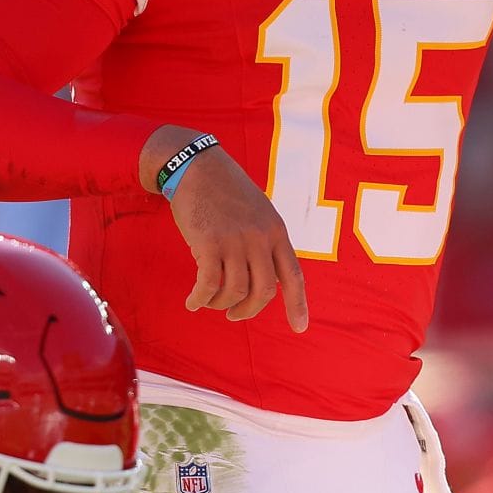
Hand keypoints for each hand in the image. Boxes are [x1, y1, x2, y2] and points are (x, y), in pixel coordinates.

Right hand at [143, 128, 308, 332]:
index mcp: (276, 232)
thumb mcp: (258, 212)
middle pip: (263, 292)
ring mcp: (235, 240)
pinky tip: (192, 302)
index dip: (297, 304)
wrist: (197, 165)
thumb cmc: (226, 191)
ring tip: (209, 302)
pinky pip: (208, 284)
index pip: (293, 275)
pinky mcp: (208, 242)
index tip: (300, 327)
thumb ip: (264, 242)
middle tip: (233, 314)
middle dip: (247, 310)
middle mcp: (260, 238)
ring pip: (235, 291)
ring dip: (221, 304)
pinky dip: (200, 299)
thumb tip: (264, 279)